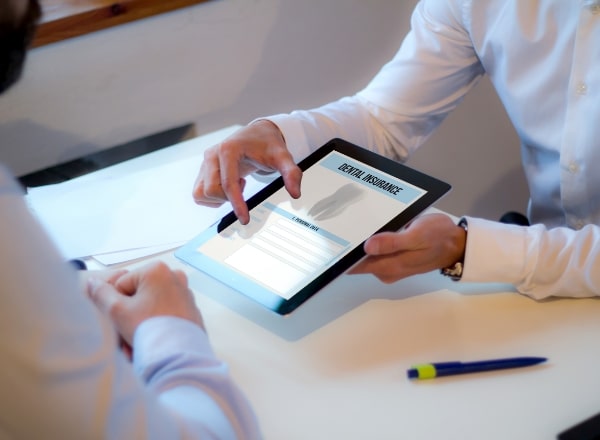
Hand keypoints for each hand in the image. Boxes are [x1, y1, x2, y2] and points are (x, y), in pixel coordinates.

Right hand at [87, 261, 203, 346]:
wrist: (179, 357)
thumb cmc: (149, 330)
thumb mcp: (117, 310)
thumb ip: (101, 294)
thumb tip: (93, 282)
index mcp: (157, 270)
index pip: (121, 286)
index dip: (116, 306)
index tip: (121, 322)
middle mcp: (174, 277)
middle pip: (137, 297)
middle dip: (129, 318)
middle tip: (127, 337)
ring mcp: (185, 293)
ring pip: (150, 308)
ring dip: (140, 325)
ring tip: (139, 344)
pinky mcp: (191, 310)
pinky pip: (165, 316)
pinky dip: (157, 328)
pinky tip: (153, 344)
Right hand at [192, 119, 302, 223]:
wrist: (257, 134)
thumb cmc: (267, 144)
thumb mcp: (283, 156)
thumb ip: (291, 173)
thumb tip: (295, 193)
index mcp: (228, 149)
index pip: (228, 183)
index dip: (236, 204)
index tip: (245, 219)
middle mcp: (212, 155)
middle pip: (211, 190)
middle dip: (229, 198)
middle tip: (244, 186)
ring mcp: (205, 162)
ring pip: (201, 193)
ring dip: (219, 198)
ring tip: (236, 185)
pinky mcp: (202, 170)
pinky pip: (199, 193)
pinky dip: (213, 197)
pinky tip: (228, 186)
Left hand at [348, 213, 465, 282]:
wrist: (457, 244)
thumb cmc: (438, 237)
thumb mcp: (417, 236)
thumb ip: (392, 242)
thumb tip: (368, 246)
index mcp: (390, 267)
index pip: (356, 267)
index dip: (343, 256)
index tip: (332, 241)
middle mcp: (386, 270)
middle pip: (359, 261)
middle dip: (349, 246)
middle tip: (338, 225)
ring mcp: (389, 265)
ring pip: (366, 256)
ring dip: (360, 242)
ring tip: (350, 222)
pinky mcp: (393, 259)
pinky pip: (376, 252)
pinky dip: (371, 241)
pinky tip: (368, 228)